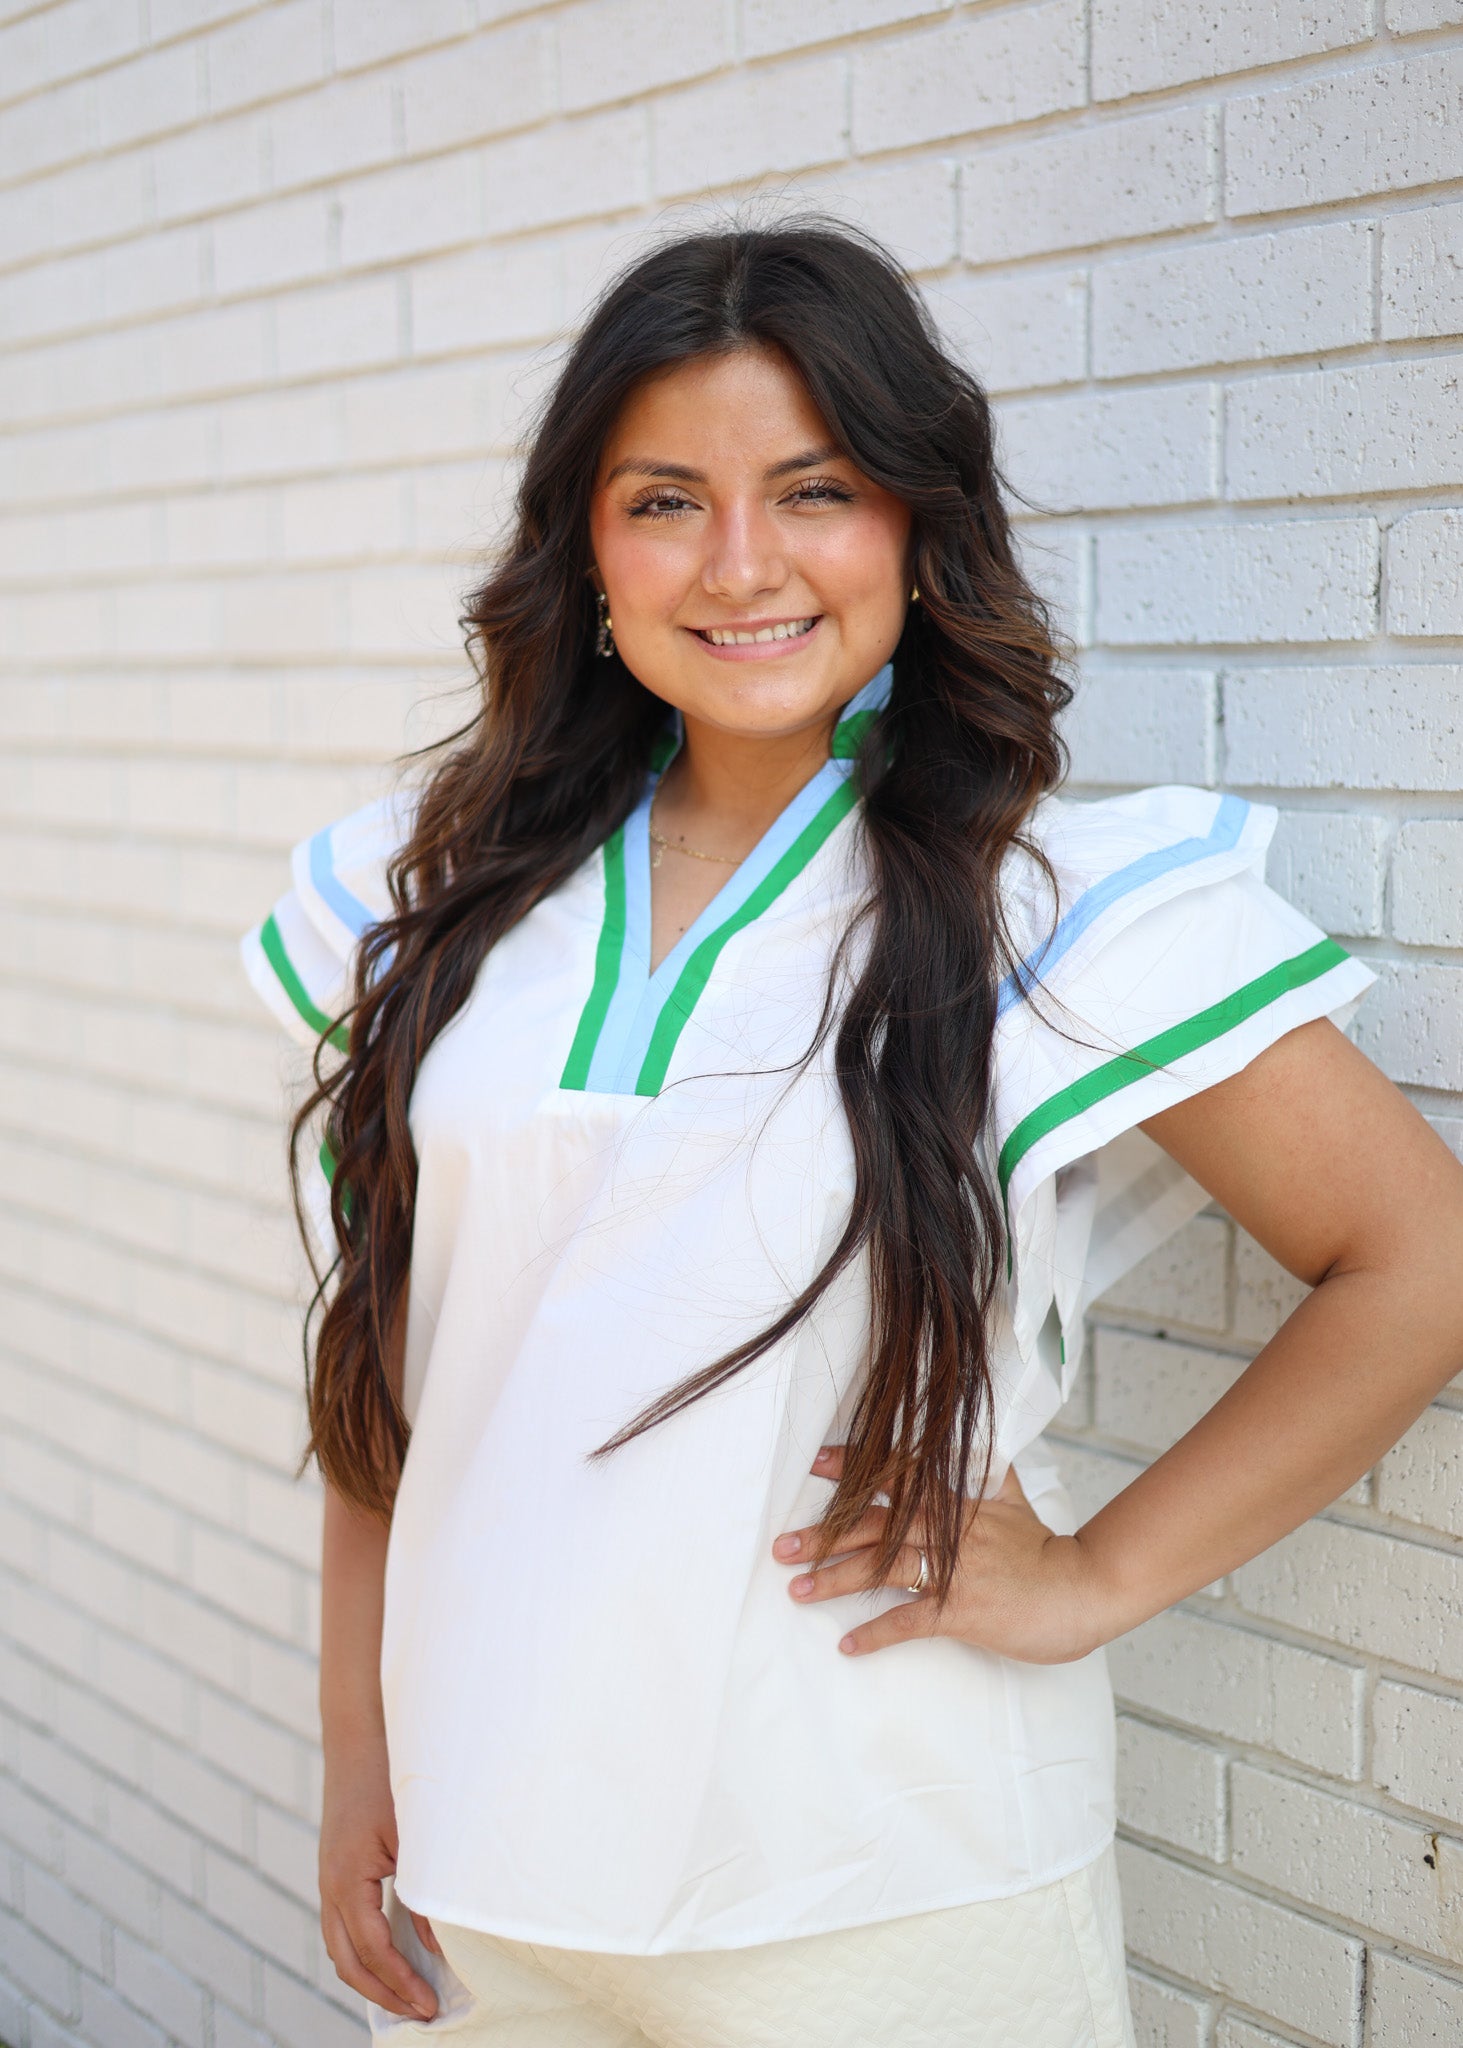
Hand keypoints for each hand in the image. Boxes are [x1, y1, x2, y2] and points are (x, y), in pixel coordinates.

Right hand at [319, 1729, 441, 2020]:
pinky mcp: (336, 1869)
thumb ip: (423, 1895)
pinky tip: (392, 1954)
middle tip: (420, 2012)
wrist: (360, 1735)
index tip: (430, 2005)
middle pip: (348, 1963)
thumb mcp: (414, 1838)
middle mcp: (329, 1886)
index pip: (373, 1952)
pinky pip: (342, 1926)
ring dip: (371, 1978)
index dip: (402, 1984)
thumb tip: (438, 1948)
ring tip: (407, 1995)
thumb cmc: (389, 1779)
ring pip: (340, 1948)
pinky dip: (363, 1951)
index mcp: (346, 1881)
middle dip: (384, 1994)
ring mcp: (328, 1879)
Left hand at [772, 1446, 1112, 1663]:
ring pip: (883, 1569)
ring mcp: (954, 1570)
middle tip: (781, 1545)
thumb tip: (973, 1441)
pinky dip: (877, 1633)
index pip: (899, 1475)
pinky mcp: (962, 1610)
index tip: (816, 1463)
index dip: (855, 1468)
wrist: (1082, 1590)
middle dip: (825, 1534)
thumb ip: (985, 1471)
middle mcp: (949, 1530)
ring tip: (797, 1589)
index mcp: (958, 1500)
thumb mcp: (1014, 1496)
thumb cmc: (1045, 1548)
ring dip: (836, 1579)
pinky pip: (910, 1621)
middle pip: (876, 1525)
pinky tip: (847, 1645)